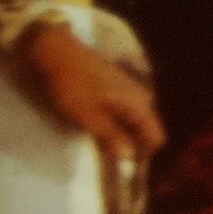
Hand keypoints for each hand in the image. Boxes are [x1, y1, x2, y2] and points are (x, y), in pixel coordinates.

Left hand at [25, 20, 165, 158]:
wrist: (55, 51)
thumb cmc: (71, 85)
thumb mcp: (88, 116)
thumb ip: (111, 137)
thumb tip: (129, 159)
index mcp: (139, 104)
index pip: (157, 138)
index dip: (142, 154)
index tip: (118, 162)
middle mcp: (141, 96)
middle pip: (148, 130)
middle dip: (132, 145)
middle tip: (105, 153)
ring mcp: (130, 89)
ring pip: (136, 121)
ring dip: (122, 133)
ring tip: (98, 138)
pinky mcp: (117, 86)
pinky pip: (126, 111)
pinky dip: (116, 121)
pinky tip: (96, 122)